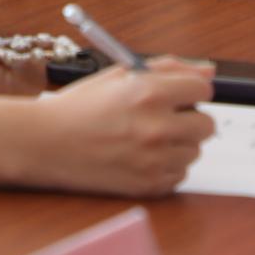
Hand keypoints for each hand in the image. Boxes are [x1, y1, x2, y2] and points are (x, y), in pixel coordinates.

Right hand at [28, 58, 216, 195]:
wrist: (46, 144)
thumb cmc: (81, 106)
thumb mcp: (120, 75)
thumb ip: (168, 68)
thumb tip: (208, 70)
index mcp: (149, 92)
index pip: (203, 89)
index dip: (190, 90)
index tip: (180, 95)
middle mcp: (157, 127)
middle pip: (206, 124)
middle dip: (189, 118)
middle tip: (163, 117)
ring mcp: (154, 160)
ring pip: (194, 151)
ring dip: (177, 144)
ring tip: (143, 138)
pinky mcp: (149, 185)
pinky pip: (179, 175)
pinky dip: (165, 167)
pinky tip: (139, 157)